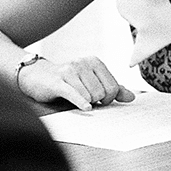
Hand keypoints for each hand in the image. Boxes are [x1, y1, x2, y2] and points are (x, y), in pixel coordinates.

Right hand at [17, 55, 134, 110]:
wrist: (39, 76)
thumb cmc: (69, 81)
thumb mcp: (92, 81)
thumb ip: (112, 88)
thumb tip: (132, 97)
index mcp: (94, 62)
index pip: (113, 87)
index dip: (108, 99)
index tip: (98, 99)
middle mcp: (83, 63)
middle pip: (102, 93)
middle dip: (96, 101)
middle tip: (85, 98)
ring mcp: (70, 71)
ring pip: (89, 97)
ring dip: (84, 102)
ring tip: (75, 96)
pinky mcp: (58, 82)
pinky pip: (73, 94)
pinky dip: (80, 102)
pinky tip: (86, 108)